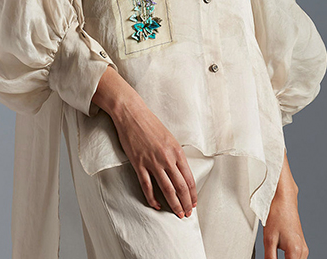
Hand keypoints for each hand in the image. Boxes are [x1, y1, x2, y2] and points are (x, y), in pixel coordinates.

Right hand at [92, 65, 196, 217]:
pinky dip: (152, 198)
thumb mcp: (169, 137)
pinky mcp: (139, 164)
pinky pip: (147, 186)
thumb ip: (175, 154)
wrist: (132, 113)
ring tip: (177, 214)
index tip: (193, 202)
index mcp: (176, 151)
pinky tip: (155, 205)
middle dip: (186, 203)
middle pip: (180, 187)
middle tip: (187, 213)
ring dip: (173, 204)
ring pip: (167, 189)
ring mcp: (152, 161)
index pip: (189, 178)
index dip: (192, 194)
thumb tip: (179, 171)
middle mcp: (167, 158)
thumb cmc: (150, 123)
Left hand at [263, 151, 308, 258]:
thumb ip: (270, 258)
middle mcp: (303, 251)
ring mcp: (303, 247)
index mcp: (296, 251)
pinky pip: (296, 257)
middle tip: (271, 255)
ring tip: (274, 252)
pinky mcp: (301, 243)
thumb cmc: (276, 213)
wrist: (283, 197)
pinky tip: (279, 252)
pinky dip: (288, 257)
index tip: (270, 258)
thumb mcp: (268, 239)